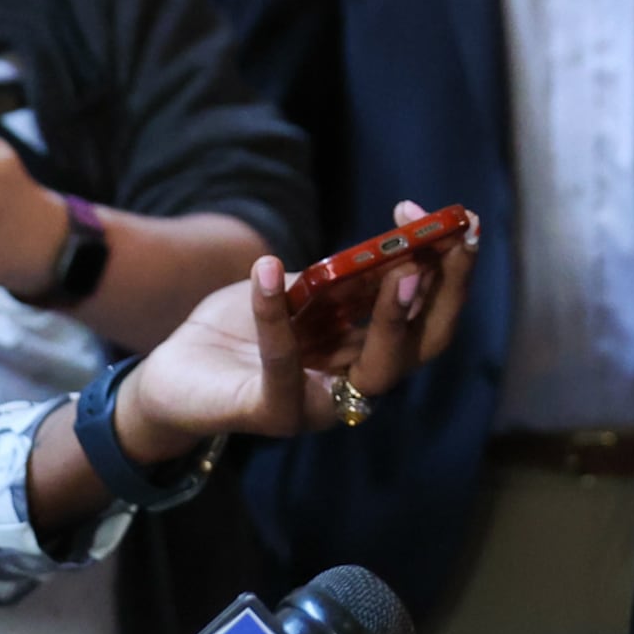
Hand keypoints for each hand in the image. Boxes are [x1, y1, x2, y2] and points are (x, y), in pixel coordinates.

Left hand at [110, 201, 476, 459]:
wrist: (172, 374)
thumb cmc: (238, 329)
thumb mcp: (299, 292)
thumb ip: (343, 278)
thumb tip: (397, 240)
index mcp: (365, 355)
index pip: (428, 321)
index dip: (452, 273)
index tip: (461, 221)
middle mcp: (352, 387)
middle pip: (421, 349)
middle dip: (444, 293)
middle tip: (450, 243)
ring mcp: (314, 407)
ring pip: (373, 371)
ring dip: (391, 315)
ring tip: (399, 265)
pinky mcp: (266, 413)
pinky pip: (280, 365)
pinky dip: (274, 315)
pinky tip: (269, 267)